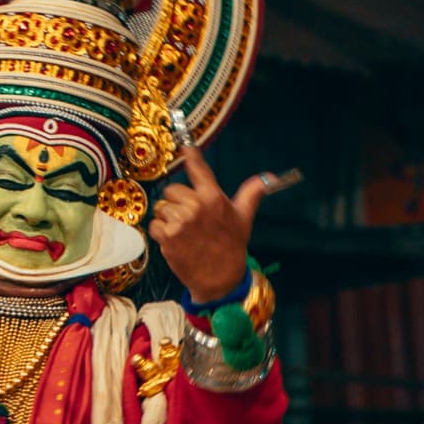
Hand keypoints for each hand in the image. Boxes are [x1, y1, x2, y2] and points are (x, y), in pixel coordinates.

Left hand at [149, 147, 288, 303]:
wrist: (219, 279)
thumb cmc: (231, 246)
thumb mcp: (244, 218)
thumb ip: (252, 194)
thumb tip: (268, 177)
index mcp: (213, 198)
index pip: (198, 169)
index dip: (190, 154)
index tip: (183, 144)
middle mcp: (196, 207)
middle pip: (172, 190)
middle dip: (178, 202)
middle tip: (191, 218)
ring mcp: (179, 222)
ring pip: (162, 207)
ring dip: (169, 218)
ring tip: (184, 232)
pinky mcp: (166, 237)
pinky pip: (155, 224)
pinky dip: (161, 232)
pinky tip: (176, 240)